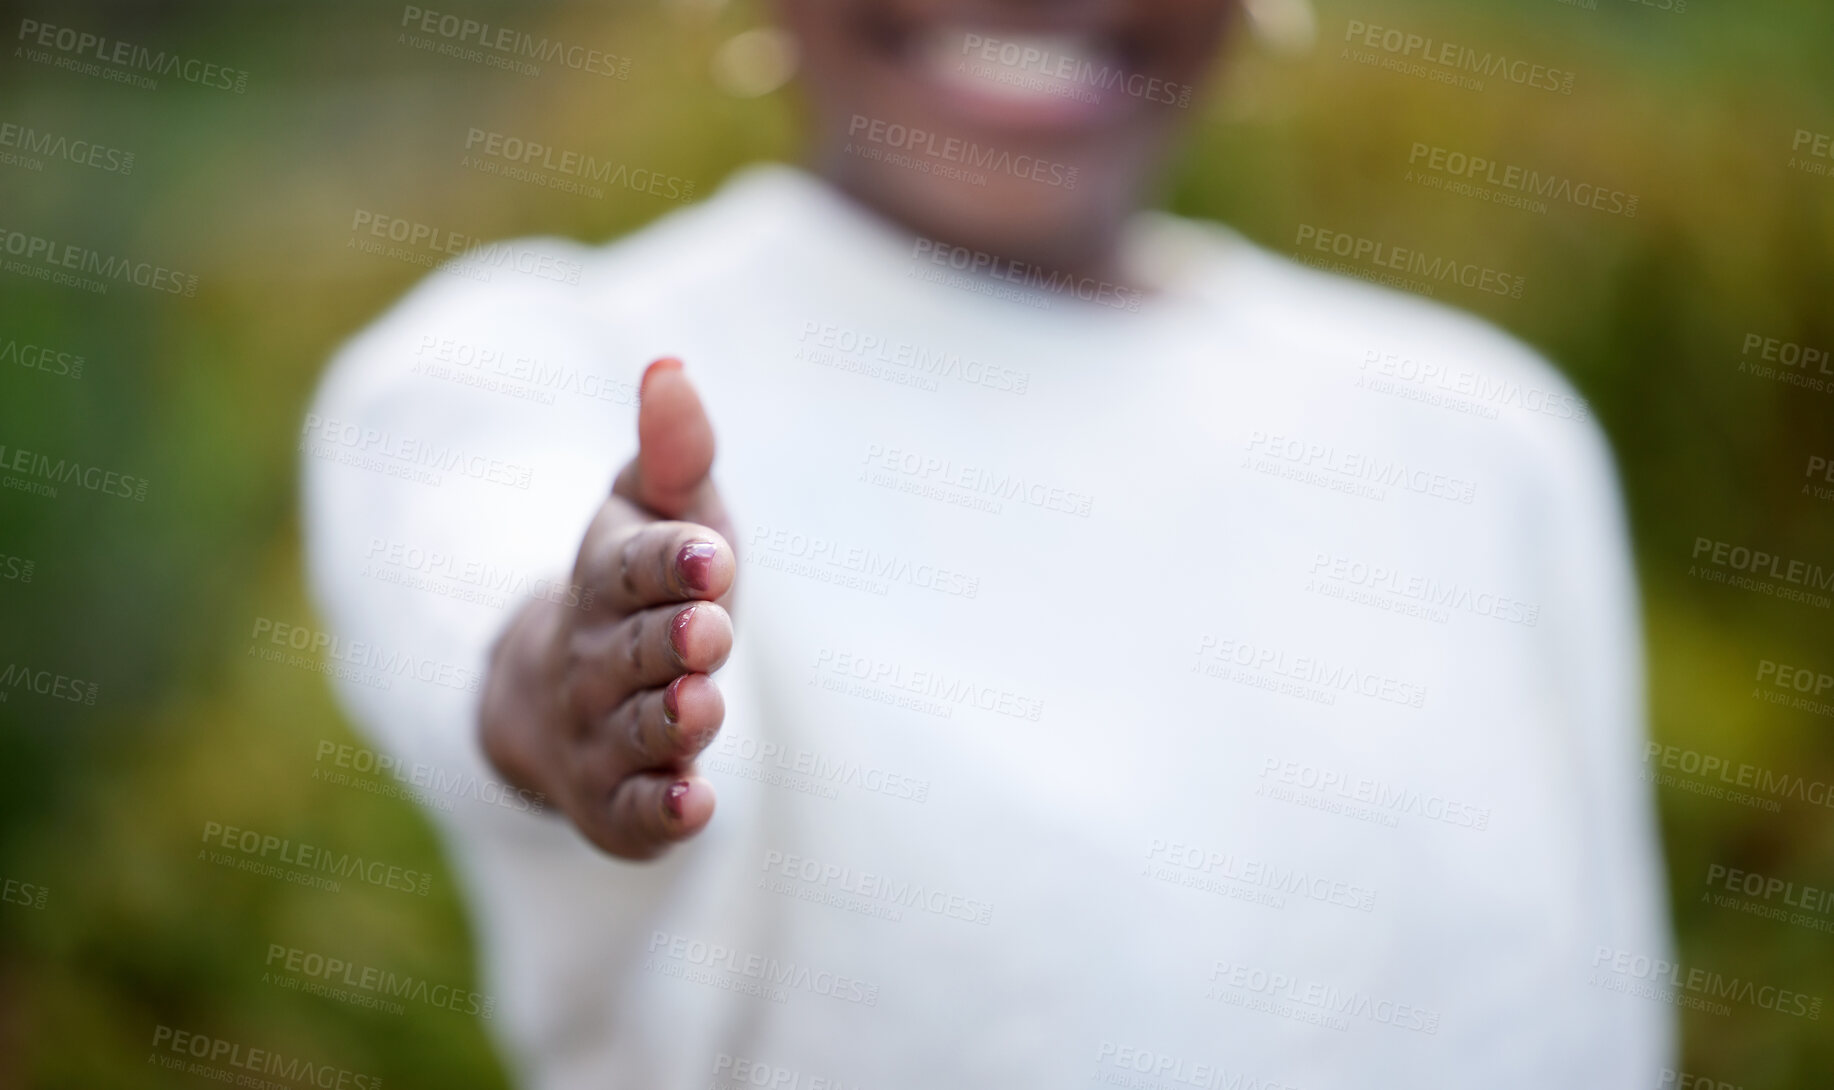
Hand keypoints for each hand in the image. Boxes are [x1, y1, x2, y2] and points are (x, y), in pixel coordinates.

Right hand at [480, 358, 736, 858]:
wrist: (563, 698)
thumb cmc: (643, 592)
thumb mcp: (662, 515)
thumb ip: (674, 453)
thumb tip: (670, 367)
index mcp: (606, 581)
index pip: (631, 568)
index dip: (671, 563)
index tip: (713, 553)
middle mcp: (594, 660)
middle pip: (631, 651)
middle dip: (671, 642)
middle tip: (712, 631)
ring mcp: (600, 736)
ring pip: (632, 731)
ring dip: (667, 722)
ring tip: (701, 707)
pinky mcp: (616, 805)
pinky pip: (633, 814)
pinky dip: (660, 812)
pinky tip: (694, 805)